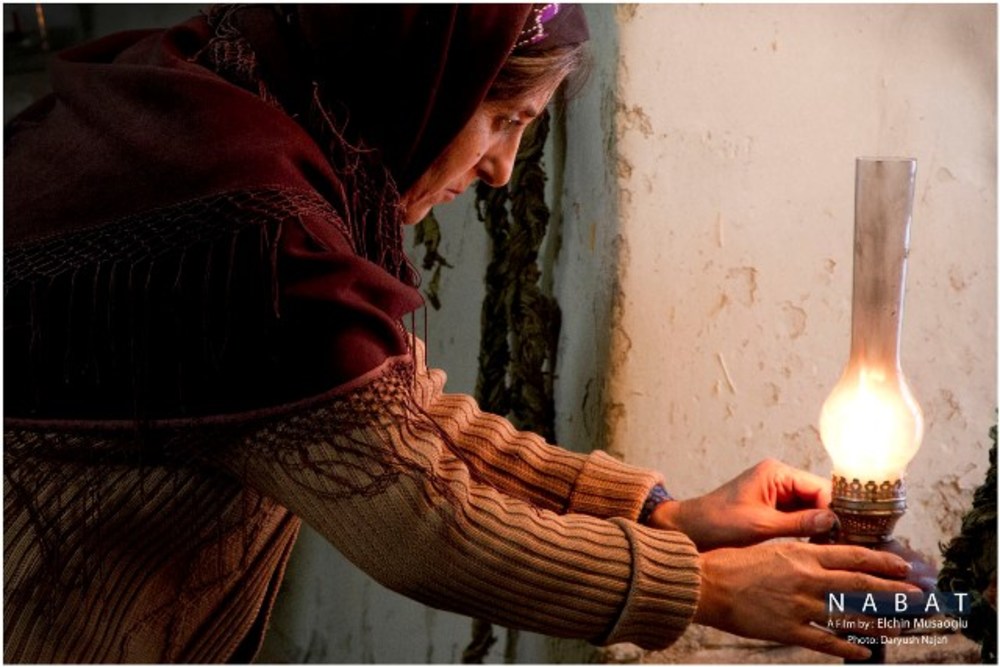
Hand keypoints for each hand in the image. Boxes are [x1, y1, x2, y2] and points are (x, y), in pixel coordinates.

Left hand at [649, 459, 836, 549]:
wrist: (689, 530)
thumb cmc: (717, 523)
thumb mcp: (761, 526)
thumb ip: (798, 523)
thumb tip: (833, 521)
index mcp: (776, 473)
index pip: (820, 487)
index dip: (837, 510)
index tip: (851, 534)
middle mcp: (779, 479)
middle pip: (820, 498)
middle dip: (833, 520)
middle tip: (849, 545)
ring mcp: (776, 494)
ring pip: (812, 509)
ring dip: (822, 528)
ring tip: (836, 550)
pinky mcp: (772, 509)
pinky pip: (800, 518)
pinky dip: (809, 532)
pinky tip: (818, 549)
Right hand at [695, 541, 921, 659]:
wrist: (707, 583)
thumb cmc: (733, 561)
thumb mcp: (771, 545)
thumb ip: (801, 552)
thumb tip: (828, 557)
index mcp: (802, 554)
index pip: (853, 556)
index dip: (883, 561)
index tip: (903, 566)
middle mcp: (807, 579)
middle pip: (861, 585)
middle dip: (894, 592)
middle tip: (918, 597)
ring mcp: (799, 606)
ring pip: (850, 615)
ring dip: (879, 622)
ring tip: (900, 626)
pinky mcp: (788, 629)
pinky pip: (826, 642)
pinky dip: (848, 648)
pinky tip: (864, 652)